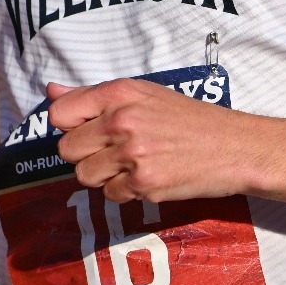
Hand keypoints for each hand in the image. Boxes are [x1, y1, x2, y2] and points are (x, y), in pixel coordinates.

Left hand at [49, 78, 249, 203]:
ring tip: (133, 165)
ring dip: (104, 176)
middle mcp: (122, 120)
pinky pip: (111, 195)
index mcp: (120, 92)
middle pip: (67, 149)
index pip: (60, 113)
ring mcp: (132, 153)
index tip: (90, 131)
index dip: (70, 127)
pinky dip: (126, 192)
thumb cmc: (191, 119)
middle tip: (115, 152)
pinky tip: (149, 177)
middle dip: (87, 155)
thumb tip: (50, 89)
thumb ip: (93, 96)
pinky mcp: (143, 183)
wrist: (235, 146)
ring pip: (85, 176)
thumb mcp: (144, 94)